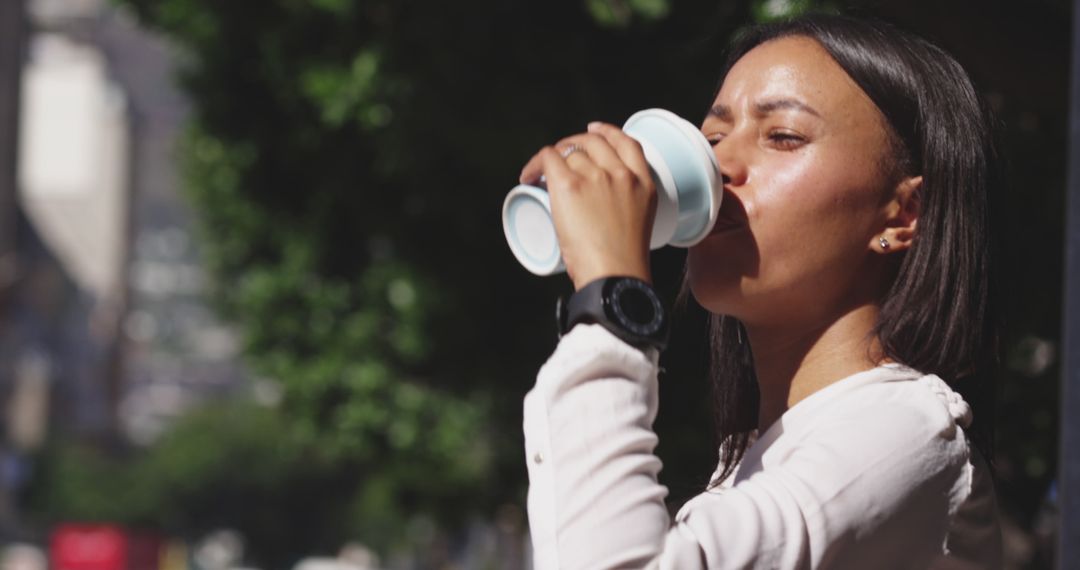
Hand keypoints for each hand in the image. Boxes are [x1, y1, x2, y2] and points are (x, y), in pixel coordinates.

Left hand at [519, 122, 656, 290]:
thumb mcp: (638, 224)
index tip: (593, 131)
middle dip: (574, 144)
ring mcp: (596, 177)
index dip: (607, 132)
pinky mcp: (569, 185)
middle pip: (594, 142)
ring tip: (541, 176)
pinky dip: (535, 164)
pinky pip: (548, 158)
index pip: (627, 142)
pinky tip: (528, 176)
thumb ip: (624, 208)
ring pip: (569, 153)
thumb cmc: (622, 264)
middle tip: (560, 157)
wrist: (614, 276)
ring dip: (553, 161)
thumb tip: (595, 209)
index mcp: (644, 184)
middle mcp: (621, 174)